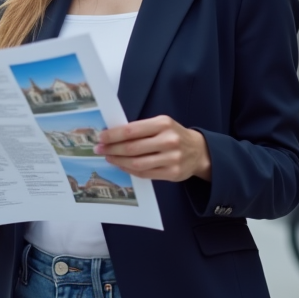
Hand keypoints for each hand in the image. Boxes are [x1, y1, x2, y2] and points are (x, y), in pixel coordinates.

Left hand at [95, 115, 210, 181]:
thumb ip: (141, 129)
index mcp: (163, 124)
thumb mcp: (161, 124)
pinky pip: (145, 173)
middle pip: (132, 148)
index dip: (113, 135)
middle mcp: (168, 140)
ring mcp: (171, 158)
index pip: (131, 130)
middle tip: (99, 149)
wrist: (199, 151)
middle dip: (111, 149)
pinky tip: (121, 165)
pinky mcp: (172, 173)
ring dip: (118, 161)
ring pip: (137, 163)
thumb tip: (112, 135)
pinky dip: (129, 170)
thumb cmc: (174, 135)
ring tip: (108, 158)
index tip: (100, 137)